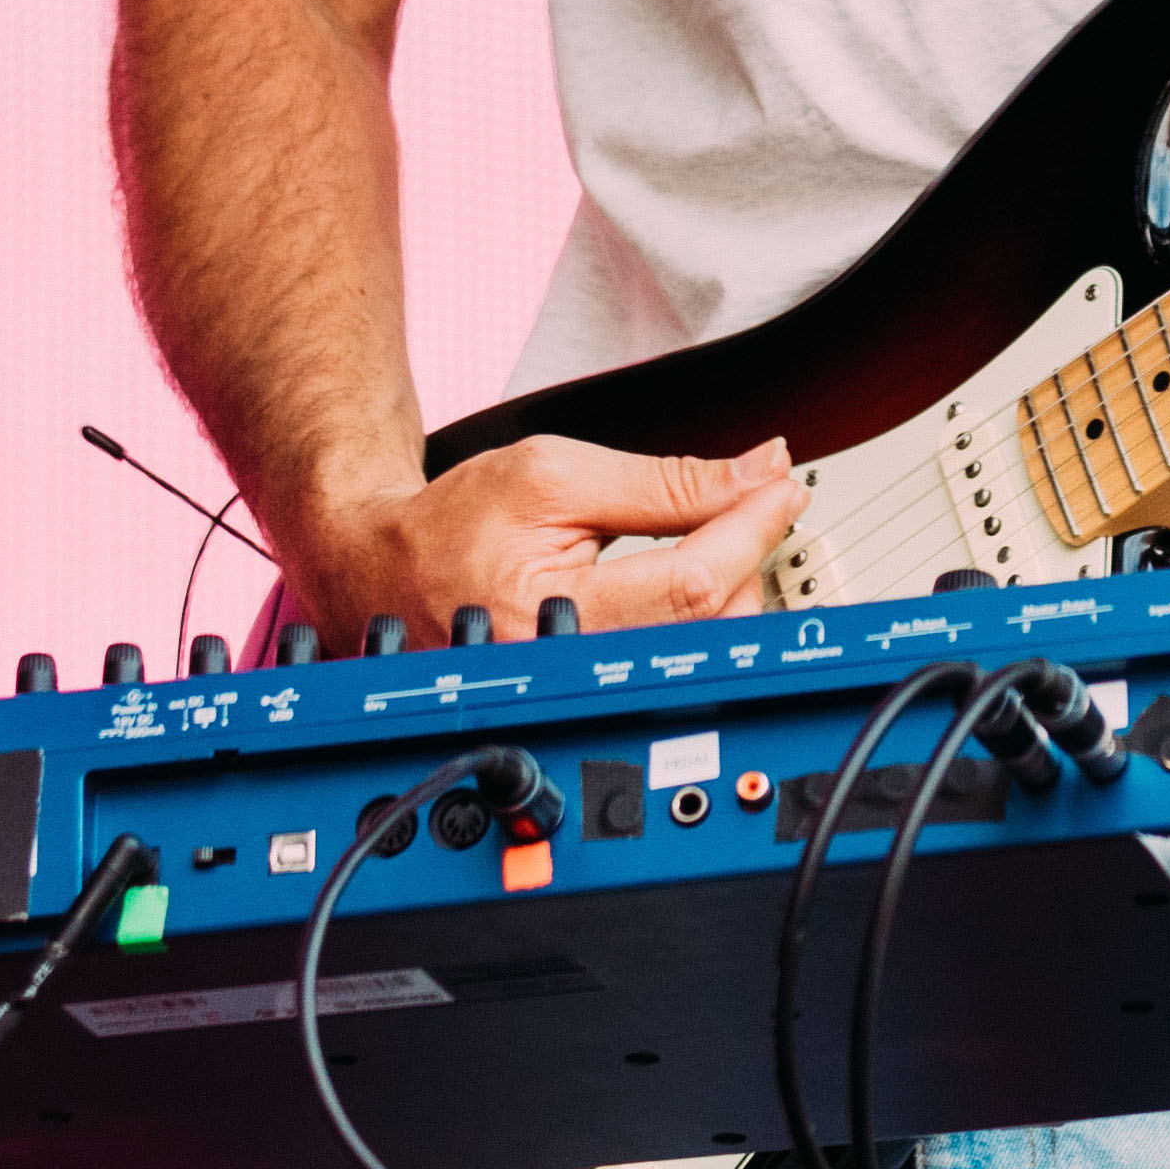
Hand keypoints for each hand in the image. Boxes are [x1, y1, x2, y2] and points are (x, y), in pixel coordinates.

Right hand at [273, 432, 805, 643]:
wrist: (386, 571)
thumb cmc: (457, 521)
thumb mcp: (556, 473)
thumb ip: (663, 481)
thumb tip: (754, 475)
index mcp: (550, 610)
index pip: (689, 578)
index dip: (749, 526)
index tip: (783, 484)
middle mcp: (569, 666)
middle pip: (708, 623)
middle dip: (748, 552)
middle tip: (756, 495)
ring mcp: (580, 689)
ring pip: (701, 648)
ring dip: (734, 585)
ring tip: (718, 528)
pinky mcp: (592, 695)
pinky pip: (674, 661)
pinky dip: (705, 613)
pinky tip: (697, 573)